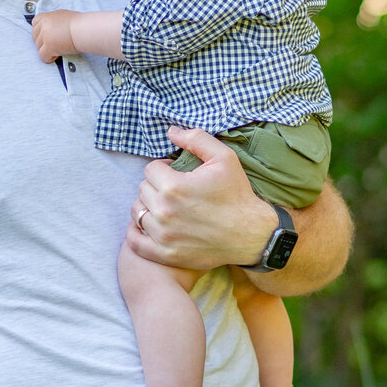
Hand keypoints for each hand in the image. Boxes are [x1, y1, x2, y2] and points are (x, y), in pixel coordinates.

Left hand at [32, 9, 75, 61]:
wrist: (85, 29)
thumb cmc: (79, 24)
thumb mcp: (63, 17)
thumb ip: (53, 22)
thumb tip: (51, 28)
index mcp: (46, 16)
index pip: (35, 24)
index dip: (41, 32)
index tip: (49, 35)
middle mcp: (44, 24)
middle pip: (35, 37)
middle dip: (43, 42)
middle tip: (56, 44)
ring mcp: (45, 35)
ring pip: (38, 47)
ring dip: (47, 50)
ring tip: (60, 49)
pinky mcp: (49, 46)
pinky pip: (42, 56)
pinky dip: (49, 58)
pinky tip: (58, 55)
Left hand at [129, 127, 274, 270]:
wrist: (251, 234)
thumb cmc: (237, 195)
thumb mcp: (224, 158)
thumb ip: (196, 139)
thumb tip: (171, 131)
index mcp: (174, 186)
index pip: (150, 169)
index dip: (164, 168)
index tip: (177, 174)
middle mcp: (164, 212)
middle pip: (142, 190)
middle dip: (156, 186)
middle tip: (175, 191)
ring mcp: (163, 235)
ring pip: (137, 212)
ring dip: (148, 207)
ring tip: (166, 207)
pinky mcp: (165, 254)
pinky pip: (134, 241)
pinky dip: (137, 232)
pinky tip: (151, 226)